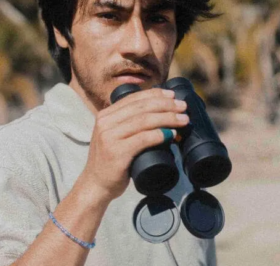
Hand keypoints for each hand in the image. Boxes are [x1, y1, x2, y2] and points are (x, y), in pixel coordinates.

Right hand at [76, 88, 188, 203]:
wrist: (96, 186)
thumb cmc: (111, 162)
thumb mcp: (114, 136)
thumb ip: (127, 124)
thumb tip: (158, 114)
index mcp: (105, 115)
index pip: (133, 98)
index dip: (155, 94)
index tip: (172, 96)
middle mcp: (105, 122)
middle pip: (141, 107)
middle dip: (166, 105)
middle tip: (183, 107)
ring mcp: (109, 137)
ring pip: (144, 121)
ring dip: (168, 118)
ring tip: (183, 120)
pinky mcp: (116, 152)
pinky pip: (143, 138)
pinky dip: (160, 135)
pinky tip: (172, 134)